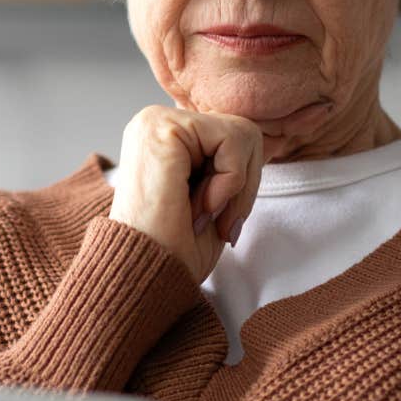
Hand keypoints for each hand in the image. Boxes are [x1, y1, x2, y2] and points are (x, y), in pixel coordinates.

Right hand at [108, 106, 273, 283]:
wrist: (146, 280)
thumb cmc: (176, 252)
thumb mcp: (214, 199)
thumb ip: (229, 164)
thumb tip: (254, 139)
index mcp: (166, 138)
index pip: (235, 139)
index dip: (242, 185)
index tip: (219, 223)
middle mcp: (156, 122)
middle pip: (244, 132)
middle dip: (244, 186)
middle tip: (214, 222)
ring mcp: (156, 121)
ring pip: (243, 134)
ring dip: (235, 187)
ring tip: (201, 213)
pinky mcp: (163, 128)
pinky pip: (233, 140)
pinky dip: (230, 182)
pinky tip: (198, 206)